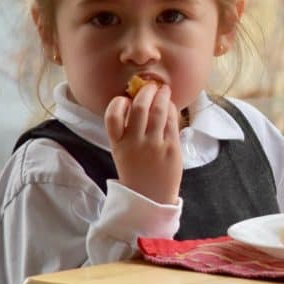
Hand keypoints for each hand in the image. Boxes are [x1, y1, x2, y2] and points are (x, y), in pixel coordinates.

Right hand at [104, 82, 182, 204]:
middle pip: (139, 108)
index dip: (118, 102)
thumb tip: (136, 103)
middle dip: (146, 91)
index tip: (125, 98)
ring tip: (164, 90)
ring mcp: (154, 145)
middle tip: (150, 85)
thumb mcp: (122, 154)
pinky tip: (171, 105)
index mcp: (118, 145)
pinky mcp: (171, 147)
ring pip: (158, 111)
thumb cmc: (137, 173)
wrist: (151, 198)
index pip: (112, 116)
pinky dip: (171, 109)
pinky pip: (172, 122)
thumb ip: (126, 133)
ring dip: (162, 96)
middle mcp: (135, 143)